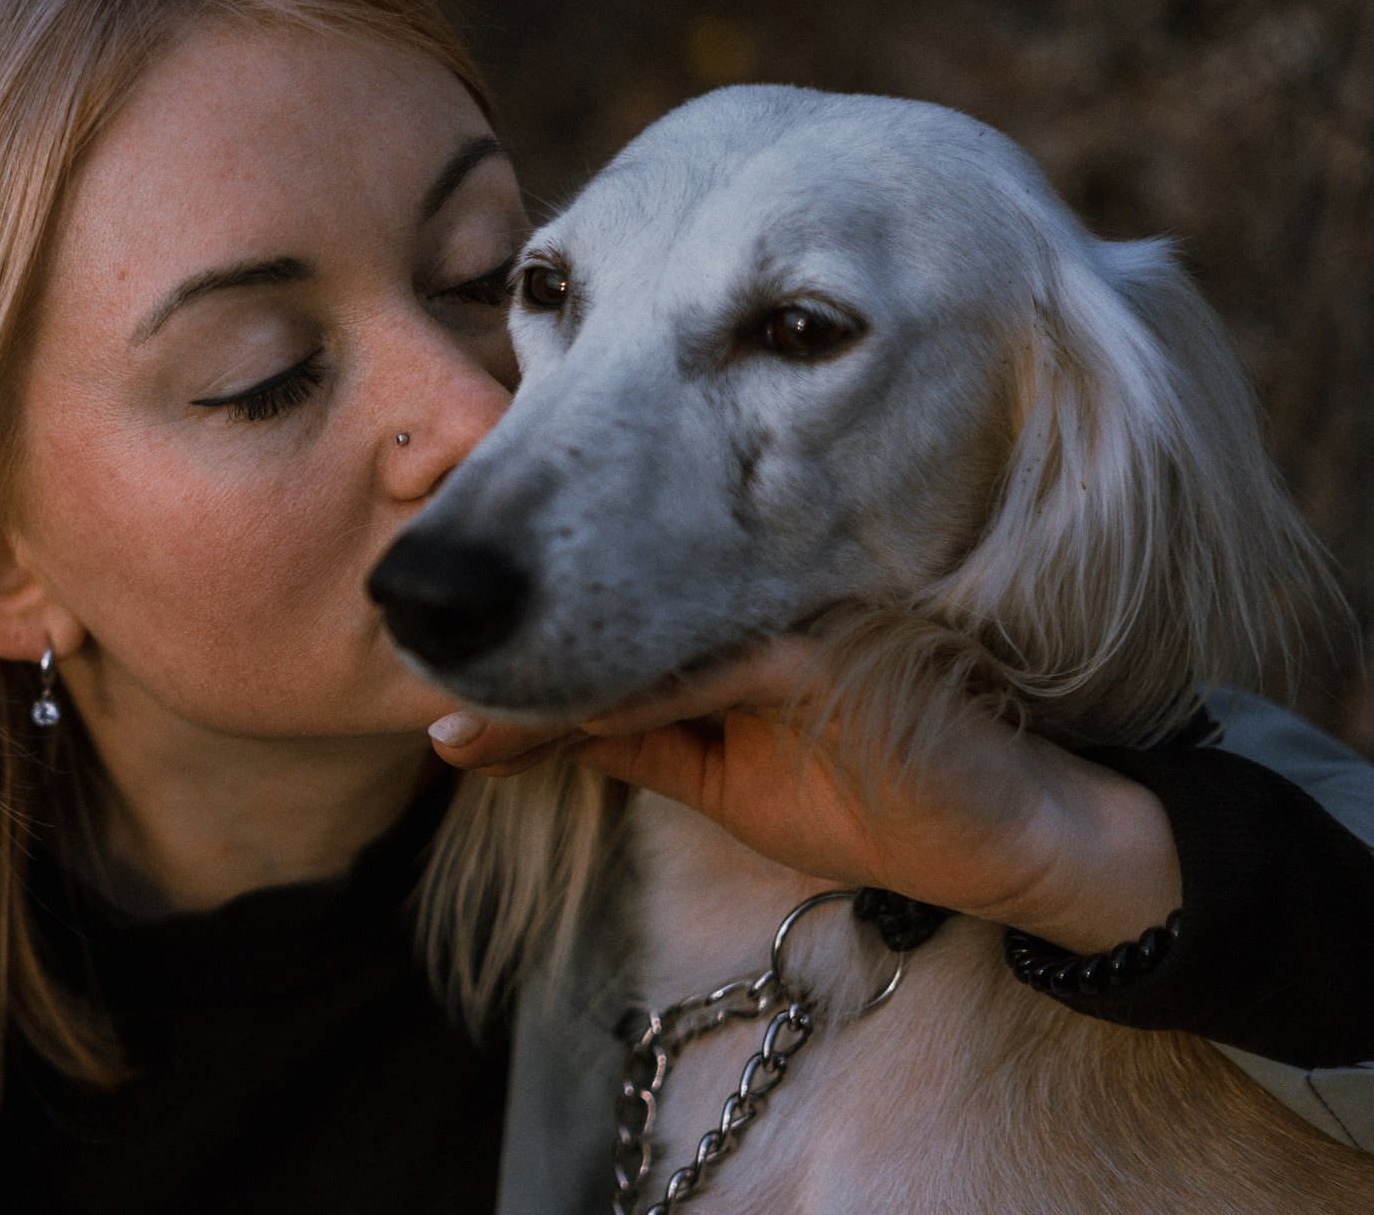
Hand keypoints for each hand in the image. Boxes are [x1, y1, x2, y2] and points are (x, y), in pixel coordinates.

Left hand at [429, 636, 1182, 952]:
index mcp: (729, 627)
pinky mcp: (814, 656)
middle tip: (437, 727)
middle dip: (514, 684)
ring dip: (546, 697)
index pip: (607, 644)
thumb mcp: (728, 784)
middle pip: (606, 635)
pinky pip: (700, 682)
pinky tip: (565, 729)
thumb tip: (530, 728)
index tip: (443, 725)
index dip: (521, 684)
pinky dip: (630, 709)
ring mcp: (783, 620)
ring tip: (467, 729)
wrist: (1009, 840)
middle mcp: (749, 605)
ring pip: (638, 652)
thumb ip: (642, 742)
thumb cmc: (873, 803)